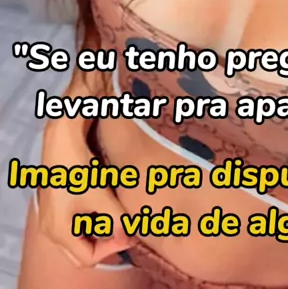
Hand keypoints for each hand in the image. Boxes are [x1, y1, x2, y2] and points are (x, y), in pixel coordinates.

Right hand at [36, 120, 133, 267]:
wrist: (64, 137)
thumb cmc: (78, 167)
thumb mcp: (100, 196)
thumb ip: (116, 219)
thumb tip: (130, 234)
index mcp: (58, 231)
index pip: (87, 257)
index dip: (112, 247)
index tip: (129, 233)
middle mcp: (51, 228)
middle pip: (82, 250)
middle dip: (105, 241)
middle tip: (124, 228)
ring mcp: (53, 215)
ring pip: (81, 234)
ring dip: (100, 227)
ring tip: (117, 214)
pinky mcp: (59, 201)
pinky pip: (77, 219)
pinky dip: (93, 216)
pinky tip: (106, 202)